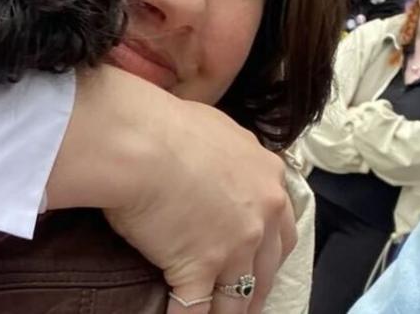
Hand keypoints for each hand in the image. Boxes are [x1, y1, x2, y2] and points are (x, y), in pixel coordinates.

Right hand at [112, 99, 294, 313]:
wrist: (138, 141)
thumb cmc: (164, 125)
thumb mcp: (214, 127)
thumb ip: (227, 153)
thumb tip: (217, 155)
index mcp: (268, 177)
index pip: (281, 225)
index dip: (270, 249)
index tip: (261, 261)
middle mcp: (261, 215)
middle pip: (268, 267)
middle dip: (257, 290)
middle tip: (245, 303)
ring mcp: (234, 245)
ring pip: (238, 295)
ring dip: (228, 312)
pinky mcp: (200, 267)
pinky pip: (195, 307)